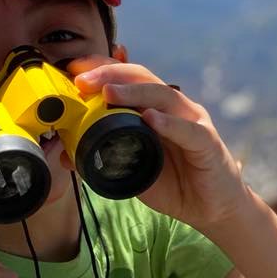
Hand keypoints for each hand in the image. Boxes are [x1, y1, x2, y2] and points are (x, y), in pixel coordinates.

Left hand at [70, 56, 247, 233]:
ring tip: (108, 92)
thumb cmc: (173, 183)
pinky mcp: (207, 142)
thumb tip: (66, 154)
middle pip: (141, 78)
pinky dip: (169, 123)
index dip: (100, 69)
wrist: (210, 208)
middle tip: (82, 79)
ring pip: (162, 96)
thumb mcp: (131, 168)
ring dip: (133, 92)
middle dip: (109, 74)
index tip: (72, 70)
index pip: (125, 78)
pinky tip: (151, 119)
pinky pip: (188, 130)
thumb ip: (103, 156)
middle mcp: (172, 108)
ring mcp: (191, 121)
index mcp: (152, 108)